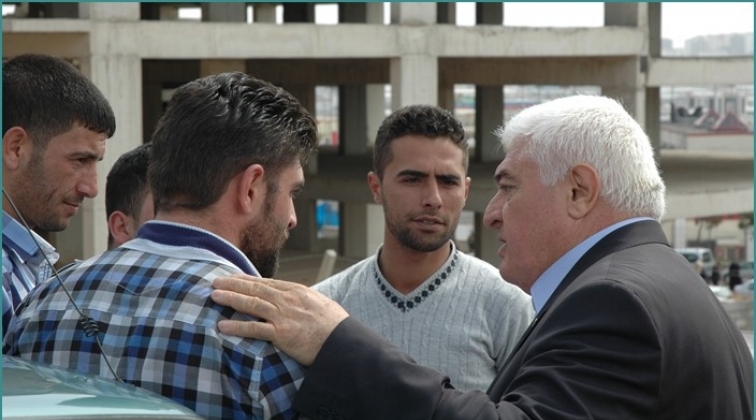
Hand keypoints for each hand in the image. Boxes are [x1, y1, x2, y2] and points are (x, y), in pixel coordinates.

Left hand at [211, 274, 348, 365]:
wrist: (343, 340)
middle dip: (233, 284)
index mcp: (297, 291)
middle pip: (255, 289)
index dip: (247, 280)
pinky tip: (223, 326)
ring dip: (231, 299)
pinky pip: (254, 329)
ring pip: (251, 303)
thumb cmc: (335, 325)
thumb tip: (298, 301)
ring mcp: (283, 316)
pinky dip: (237, 327)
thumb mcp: (320, 304)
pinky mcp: (281, 333)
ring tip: (214, 296)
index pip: (267, 283)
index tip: (233, 277)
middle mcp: (287, 299)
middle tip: (216, 281)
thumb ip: (304, 301)